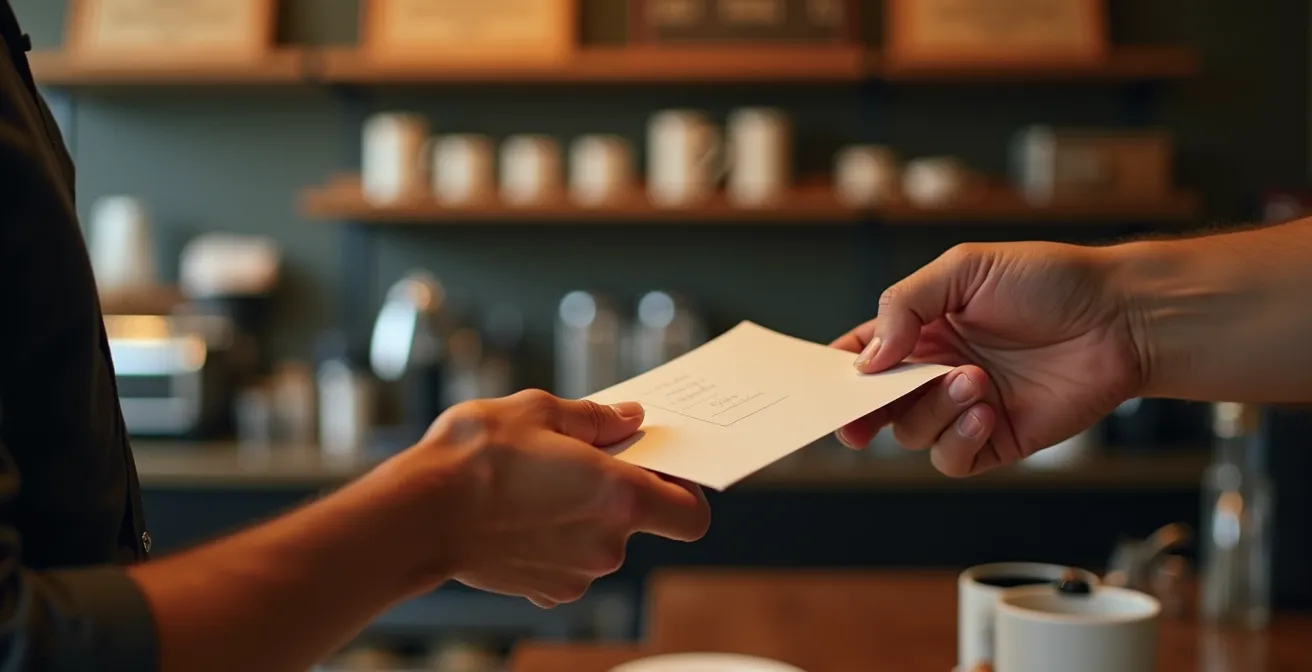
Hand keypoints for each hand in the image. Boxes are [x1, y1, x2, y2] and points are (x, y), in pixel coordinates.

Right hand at [397, 389, 709, 607]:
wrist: (418, 514)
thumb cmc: (476, 456)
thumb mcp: (538, 411)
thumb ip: (596, 418)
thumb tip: (630, 418)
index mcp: (620, 496)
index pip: (691, 513)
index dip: (685, 490)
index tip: (660, 467)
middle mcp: (608, 544)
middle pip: (642, 521)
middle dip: (620, 492)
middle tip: (581, 460)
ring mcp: (579, 572)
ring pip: (602, 540)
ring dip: (584, 515)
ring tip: (538, 484)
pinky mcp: (548, 589)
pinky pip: (571, 561)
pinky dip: (557, 540)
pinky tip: (521, 515)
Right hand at [831, 242, 1146, 476]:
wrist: (1121, 317)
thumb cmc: (1051, 280)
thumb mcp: (965, 268)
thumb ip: (905, 305)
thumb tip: (867, 359)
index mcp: (922, 329)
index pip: (864, 355)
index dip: (840, 373)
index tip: (829, 385)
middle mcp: (936, 371)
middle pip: (876, 405)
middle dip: (865, 411)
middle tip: (867, 412)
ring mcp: (965, 408)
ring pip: (911, 433)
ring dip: (933, 410)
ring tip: (975, 379)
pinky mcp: (996, 439)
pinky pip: (952, 459)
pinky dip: (957, 439)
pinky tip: (985, 410)